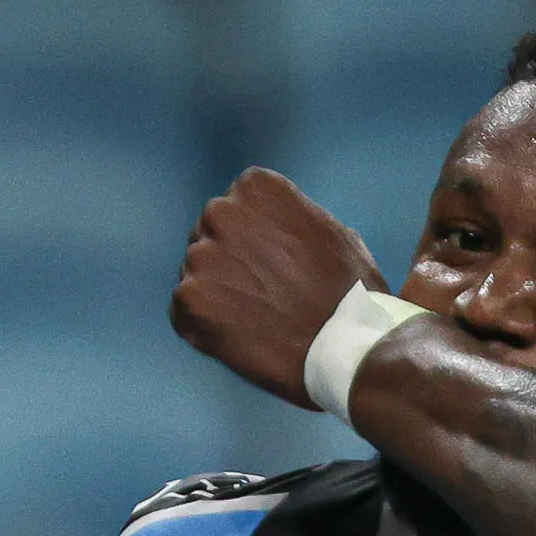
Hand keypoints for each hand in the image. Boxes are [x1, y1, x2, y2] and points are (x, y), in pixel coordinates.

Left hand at [170, 168, 389, 407]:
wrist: (345, 348)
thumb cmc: (351, 293)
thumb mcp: (331, 232)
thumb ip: (291, 221)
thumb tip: (275, 229)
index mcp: (256, 187)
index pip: (237, 205)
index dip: (256, 237)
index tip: (277, 263)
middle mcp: (221, 212)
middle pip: (211, 234)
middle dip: (230, 260)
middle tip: (263, 294)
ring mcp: (201, 256)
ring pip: (196, 272)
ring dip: (217, 293)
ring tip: (256, 319)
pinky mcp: (189, 299)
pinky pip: (184, 310)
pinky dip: (205, 325)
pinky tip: (240, 336)